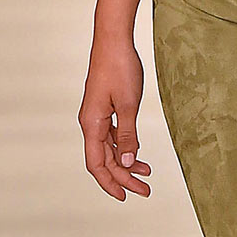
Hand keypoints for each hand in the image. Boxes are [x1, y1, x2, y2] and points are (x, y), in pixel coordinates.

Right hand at [79, 34, 152, 200]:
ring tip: (146, 174)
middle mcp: (90, 123)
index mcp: (91, 124)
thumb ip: (127, 135)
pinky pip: (112, 136)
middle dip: (123, 177)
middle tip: (146, 190)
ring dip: (126, 163)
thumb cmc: (120, 68)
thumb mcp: (128, 105)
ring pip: (109, 149)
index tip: (126, 196)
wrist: (113, 40)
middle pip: (104, 160)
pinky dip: (125, 147)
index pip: (97, 164)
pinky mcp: (104, 108)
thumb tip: (127, 162)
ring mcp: (96, 116)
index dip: (110, 182)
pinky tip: (137, 153)